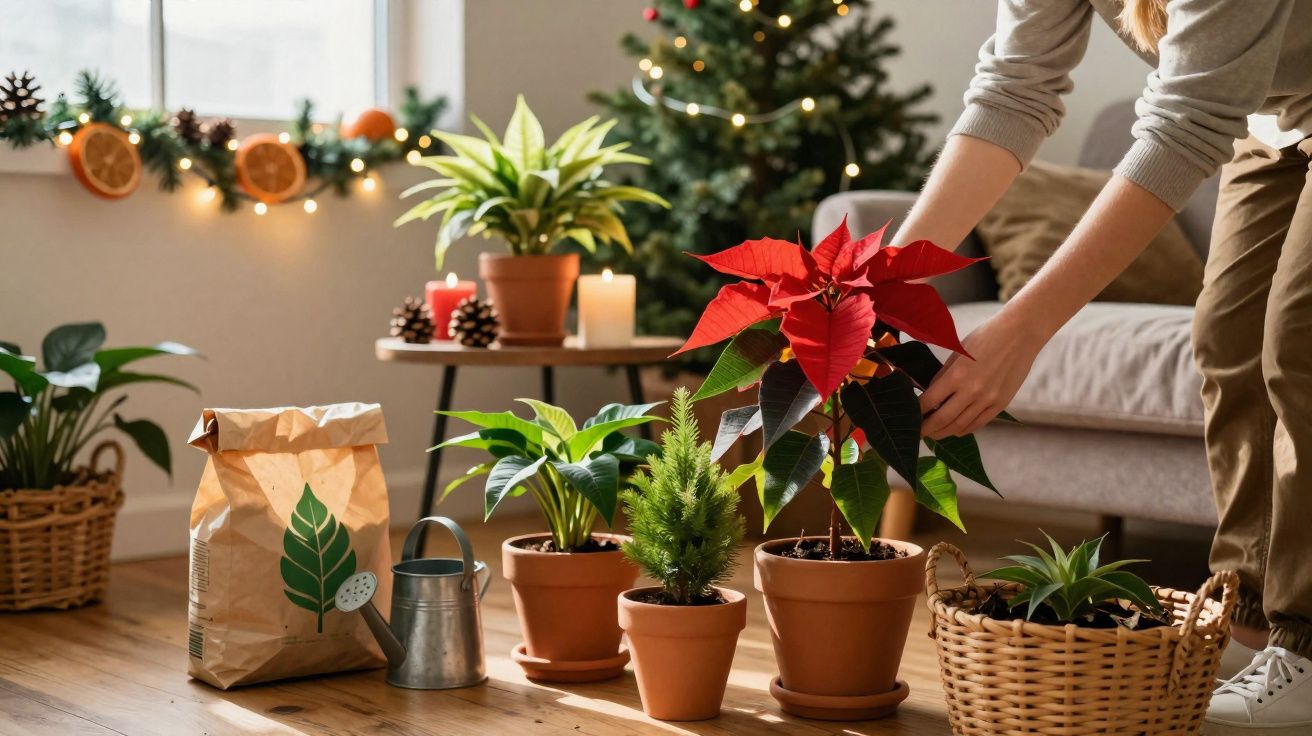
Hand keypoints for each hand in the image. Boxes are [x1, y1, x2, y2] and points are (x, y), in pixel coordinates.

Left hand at [919, 310, 1045, 438]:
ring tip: (934, 434)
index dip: (917, 412)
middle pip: (942, 419)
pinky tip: (956, 430)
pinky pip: (979, 423)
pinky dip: (965, 429)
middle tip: (917, 434)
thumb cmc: (986, 337)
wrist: (1020, 334)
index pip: (929, 401)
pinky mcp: (1001, 403)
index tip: (910, 417)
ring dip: (944, 432)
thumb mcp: (958, 352)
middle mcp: (972, 391)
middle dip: (927, 429)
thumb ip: (943, 375)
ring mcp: (988, 400)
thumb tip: (930, 394)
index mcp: (957, 375)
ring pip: (960, 426)